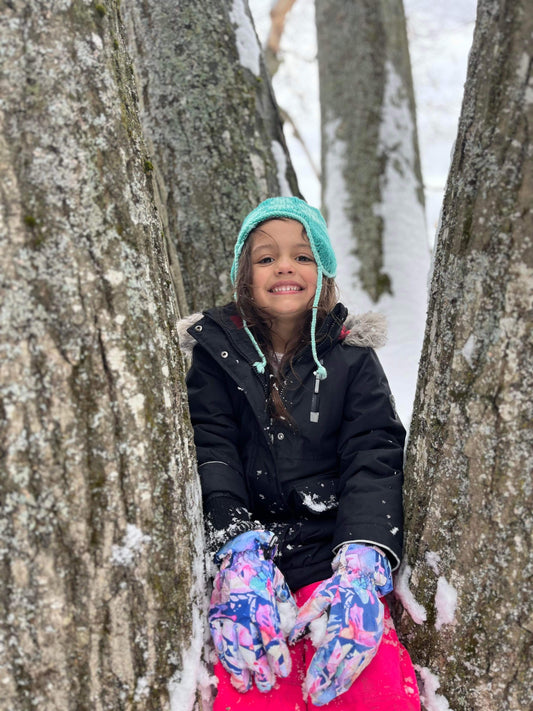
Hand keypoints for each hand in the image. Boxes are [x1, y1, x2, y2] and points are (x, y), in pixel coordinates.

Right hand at [209, 530, 296, 692]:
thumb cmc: (261, 571)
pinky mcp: (215, 614)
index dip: (277, 657)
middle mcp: (243, 611)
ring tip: (246, 685)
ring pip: (233, 647)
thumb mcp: (280, 584)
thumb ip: (286, 608)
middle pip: (251, 647)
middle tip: (267, 685)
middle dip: (260, 669)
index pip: (271, 636)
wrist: (238, 553)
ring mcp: (227, 614)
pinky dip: (224, 657)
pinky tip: (231, 669)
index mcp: (262, 603)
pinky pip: (218, 640)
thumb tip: (292, 631)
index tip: (284, 671)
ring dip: (240, 669)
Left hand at [289, 544, 391, 705]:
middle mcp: (357, 637)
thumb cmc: (339, 586)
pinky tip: (341, 685)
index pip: (328, 657)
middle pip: (340, 669)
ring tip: (326, 698)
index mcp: (342, 625)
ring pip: (353, 672)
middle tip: (315, 699)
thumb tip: (291, 637)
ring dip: (339, 687)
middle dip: (327, 686)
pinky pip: (361, 666)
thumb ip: (304, 617)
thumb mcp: (319, 596)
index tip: (308, 688)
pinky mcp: (374, 644)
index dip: (318, 674)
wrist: (366, 578)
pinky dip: (350, 678)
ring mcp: (368, 642)